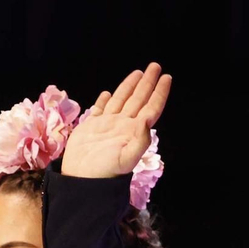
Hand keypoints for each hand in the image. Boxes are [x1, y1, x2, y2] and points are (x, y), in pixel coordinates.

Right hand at [60, 63, 171, 178]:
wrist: (82, 181)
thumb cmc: (105, 172)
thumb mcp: (126, 158)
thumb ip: (140, 140)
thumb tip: (148, 118)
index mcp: (133, 131)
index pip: (150, 108)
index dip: (159, 93)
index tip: (166, 77)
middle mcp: (123, 126)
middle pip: (138, 100)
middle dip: (147, 83)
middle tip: (155, 66)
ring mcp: (107, 126)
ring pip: (121, 101)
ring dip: (129, 87)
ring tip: (138, 73)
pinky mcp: (91, 127)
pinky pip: (100, 109)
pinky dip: (105, 101)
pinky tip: (109, 94)